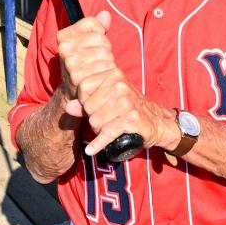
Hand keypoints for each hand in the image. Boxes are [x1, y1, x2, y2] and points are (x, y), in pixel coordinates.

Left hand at [56, 11, 178, 155]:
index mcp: (113, 75)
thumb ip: (86, 101)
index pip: (83, 87)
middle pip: (88, 107)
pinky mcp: (131, 119)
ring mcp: (126, 102)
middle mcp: (119, 85)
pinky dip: (98, 144)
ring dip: (99, 130)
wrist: (156, 121)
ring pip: (95, 121)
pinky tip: (91, 149)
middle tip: (106, 119)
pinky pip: (107, 133)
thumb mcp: (107, 98)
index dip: (84, 100)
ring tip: (110, 126)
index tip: (94, 106)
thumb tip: (68, 107)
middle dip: (92, 117)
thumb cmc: (128, 108)